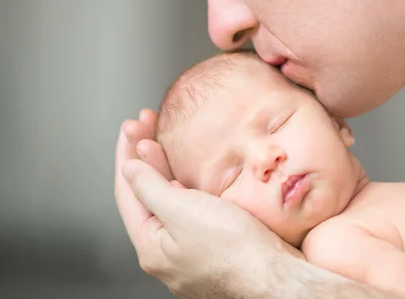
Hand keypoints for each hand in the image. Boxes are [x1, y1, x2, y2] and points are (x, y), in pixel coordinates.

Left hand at [115, 109, 299, 297]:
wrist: (277, 279)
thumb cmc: (235, 251)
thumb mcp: (183, 211)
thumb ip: (151, 187)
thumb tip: (129, 169)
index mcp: (151, 245)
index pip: (128, 191)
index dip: (127, 154)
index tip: (130, 127)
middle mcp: (167, 251)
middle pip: (148, 195)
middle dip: (145, 157)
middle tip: (145, 125)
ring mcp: (190, 250)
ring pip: (170, 202)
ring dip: (164, 170)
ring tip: (161, 142)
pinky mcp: (213, 247)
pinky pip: (191, 211)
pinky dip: (186, 187)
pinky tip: (190, 177)